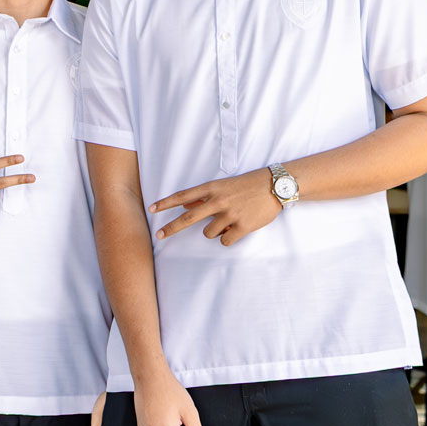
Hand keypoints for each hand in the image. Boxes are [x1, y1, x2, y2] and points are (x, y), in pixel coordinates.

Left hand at [150, 168, 279, 245]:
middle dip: (170, 228)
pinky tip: (236, 229)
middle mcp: (218, 201)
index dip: (165, 203)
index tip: (151, 209)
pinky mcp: (242, 226)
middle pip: (187, 219)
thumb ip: (204, 197)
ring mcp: (230, 214)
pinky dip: (228, 238)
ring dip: (214, 231)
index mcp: (212, 189)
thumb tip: (184, 206)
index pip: (182, 196)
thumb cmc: (247, 185)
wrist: (275, 186)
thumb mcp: (223, 186)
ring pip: (208, 233)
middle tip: (159, 235)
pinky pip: (224, 240)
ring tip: (228, 222)